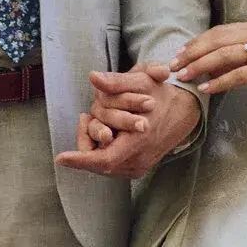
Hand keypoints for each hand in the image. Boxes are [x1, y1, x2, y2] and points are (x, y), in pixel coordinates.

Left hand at [56, 70, 201, 178]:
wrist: (185, 112)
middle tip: (84, 117)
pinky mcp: (138, 169)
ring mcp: (139, 168)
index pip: (104, 160)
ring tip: (91, 121)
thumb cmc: (161, 95)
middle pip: (98, 164)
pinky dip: (101, 152)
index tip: (60, 158)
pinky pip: (112, 166)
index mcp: (140, 142)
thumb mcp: (142, 82)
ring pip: (103, 167)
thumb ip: (116, 81)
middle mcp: (139, 160)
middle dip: (84, 144)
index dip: (80, 160)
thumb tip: (93, 77)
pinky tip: (103, 132)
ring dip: (92, 148)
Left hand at [171, 21, 246, 98]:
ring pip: (224, 54)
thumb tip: (220, 62)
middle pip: (216, 40)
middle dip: (192, 53)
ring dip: (200, 66)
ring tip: (184, 77)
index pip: (219, 31)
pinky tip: (207, 88)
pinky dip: (220, 81)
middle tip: (174, 66)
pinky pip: (240, 74)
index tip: (181, 53)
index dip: (197, 42)